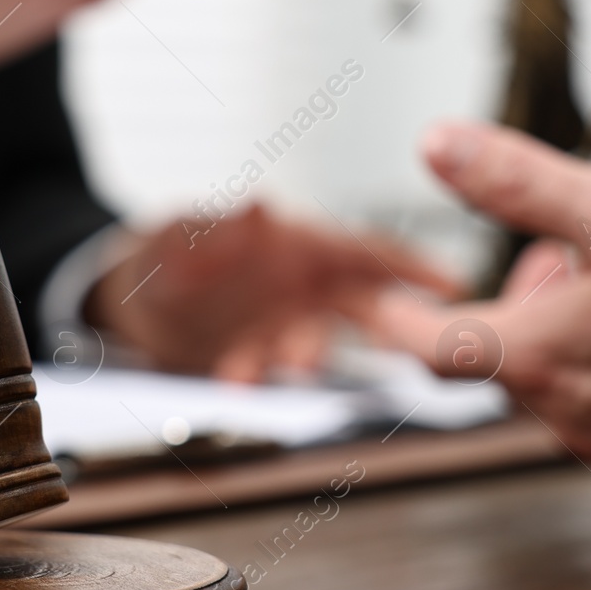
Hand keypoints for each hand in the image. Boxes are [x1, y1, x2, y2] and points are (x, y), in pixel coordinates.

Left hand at [85, 204, 457, 381]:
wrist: (137, 302)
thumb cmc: (167, 249)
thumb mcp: (182, 230)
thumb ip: (217, 224)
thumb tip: (257, 206)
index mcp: (303, 243)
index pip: (367, 251)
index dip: (412, 266)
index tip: (453, 284)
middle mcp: (306, 287)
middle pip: (353, 306)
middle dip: (355, 328)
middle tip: (327, 348)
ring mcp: (288, 326)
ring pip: (311, 341)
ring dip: (298, 356)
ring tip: (272, 369)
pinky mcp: (264, 360)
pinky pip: (268, 372)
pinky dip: (252, 377)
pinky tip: (234, 384)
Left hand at [350, 122, 590, 459]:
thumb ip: (519, 180)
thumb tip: (436, 144)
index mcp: (538, 358)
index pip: (432, 347)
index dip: (402, 320)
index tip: (388, 304)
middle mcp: (568, 413)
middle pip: (507, 352)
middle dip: (523, 297)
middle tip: (566, 255)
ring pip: (565, 373)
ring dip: (576, 324)